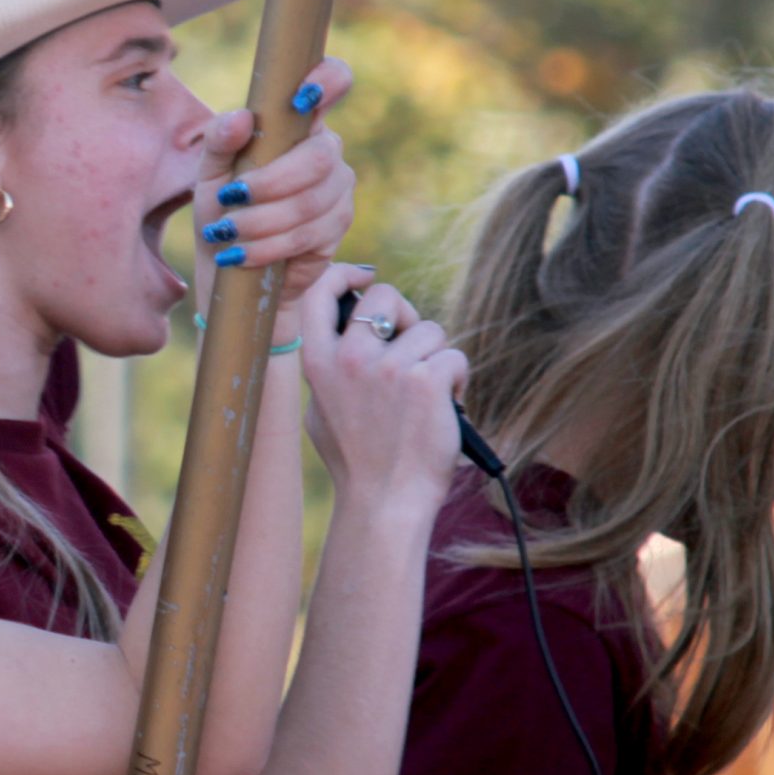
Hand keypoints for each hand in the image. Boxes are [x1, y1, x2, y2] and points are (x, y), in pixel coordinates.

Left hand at [191, 55, 356, 337]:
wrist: (230, 266)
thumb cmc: (221, 209)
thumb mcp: (208, 174)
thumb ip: (219, 141)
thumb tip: (242, 118)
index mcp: (296, 123)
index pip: (333, 81)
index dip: (329, 80)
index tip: (302, 98)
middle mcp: (325, 150)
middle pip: (319, 157)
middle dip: (269, 183)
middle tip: (229, 198)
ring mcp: (338, 187)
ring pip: (311, 201)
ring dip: (260, 221)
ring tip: (226, 232)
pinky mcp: (338, 226)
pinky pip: (308, 234)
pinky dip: (266, 246)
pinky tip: (240, 254)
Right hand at [298, 265, 465, 515]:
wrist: (384, 500)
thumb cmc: (356, 460)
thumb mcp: (321, 410)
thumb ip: (331, 367)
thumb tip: (349, 329)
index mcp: (316, 362)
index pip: (319, 292)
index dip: (345, 274)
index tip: (365, 278)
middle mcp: (348, 357)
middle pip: (385, 295)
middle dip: (406, 315)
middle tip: (411, 347)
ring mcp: (388, 367)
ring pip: (429, 330)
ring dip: (436, 357)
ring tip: (428, 396)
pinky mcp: (426, 380)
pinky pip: (454, 356)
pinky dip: (457, 379)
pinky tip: (445, 407)